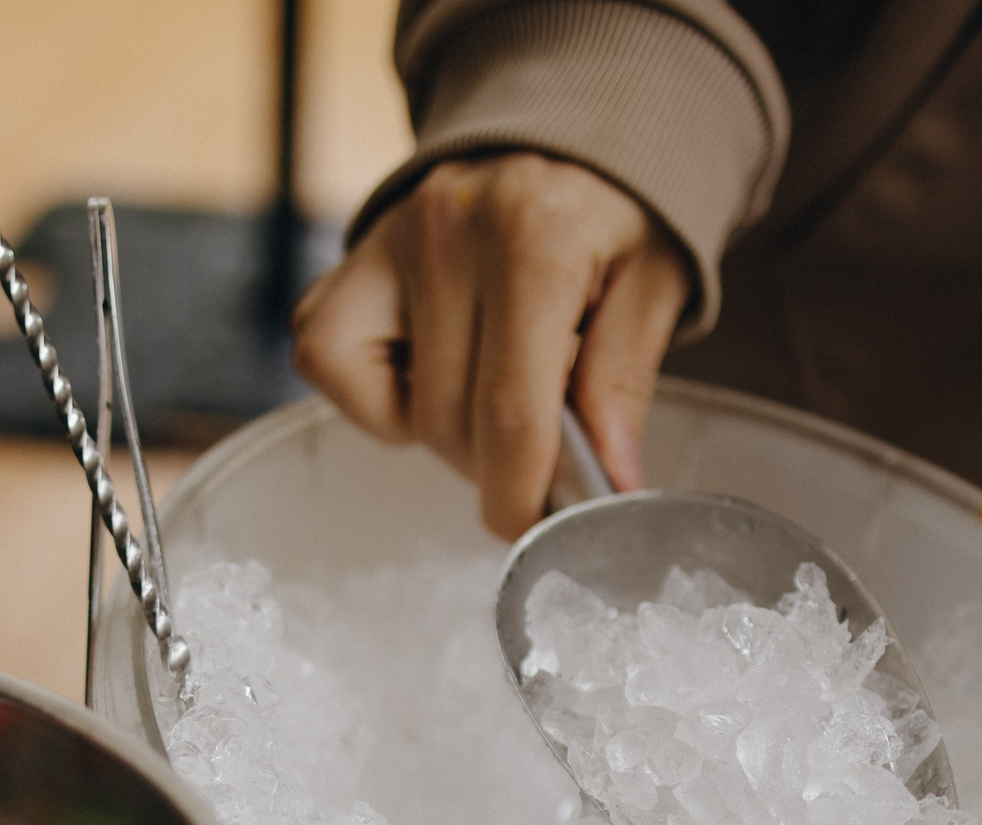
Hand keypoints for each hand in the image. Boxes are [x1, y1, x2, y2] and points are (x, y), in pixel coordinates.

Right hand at [291, 153, 693, 538]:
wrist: (559, 140)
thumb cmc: (611, 222)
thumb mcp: (651, 288)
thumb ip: (622, 385)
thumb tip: (607, 488)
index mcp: (535, 236)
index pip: (510, 412)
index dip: (520, 494)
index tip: (534, 528)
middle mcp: (445, 229)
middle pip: (453, 423)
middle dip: (500, 456)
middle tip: (542, 426)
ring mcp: (382, 244)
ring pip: (400, 412)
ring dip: (450, 427)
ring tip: (494, 377)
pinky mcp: (341, 269)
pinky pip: (330, 368)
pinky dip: (377, 396)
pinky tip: (429, 364)